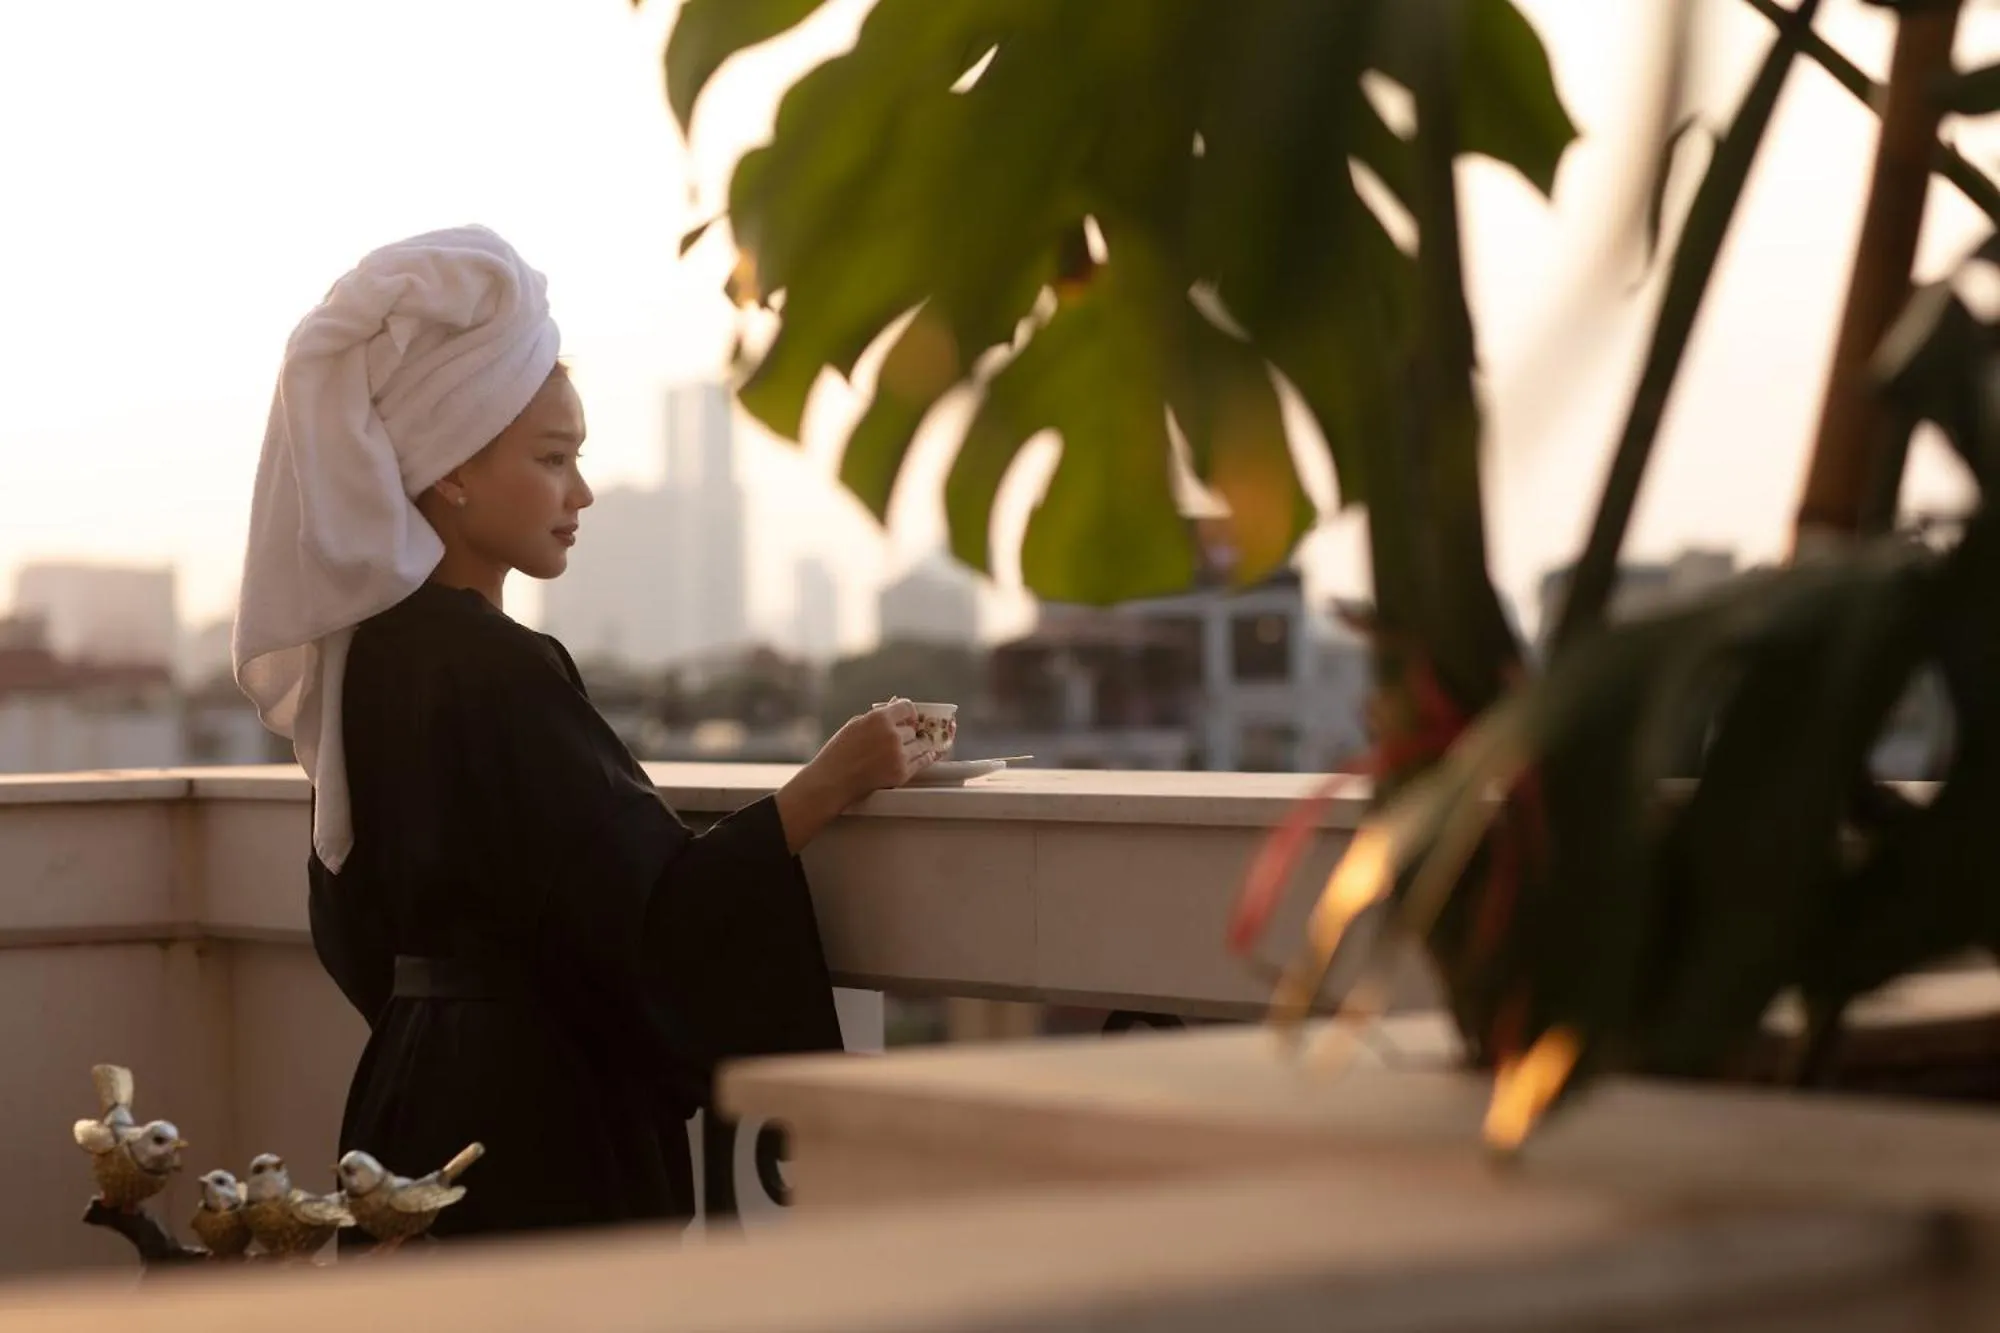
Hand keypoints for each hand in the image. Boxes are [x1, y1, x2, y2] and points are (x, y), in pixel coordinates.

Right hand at [774, 699, 936, 851]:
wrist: (832, 780)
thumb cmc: (838, 752)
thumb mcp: (855, 724)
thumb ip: (878, 715)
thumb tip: (895, 703)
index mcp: (879, 718)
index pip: (907, 707)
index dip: (909, 713)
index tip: (910, 718)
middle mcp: (892, 735)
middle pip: (913, 729)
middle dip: (908, 733)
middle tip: (900, 739)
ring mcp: (899, 755)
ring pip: (921, 745)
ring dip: (916, 746)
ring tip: (911, 748)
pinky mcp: (902, 773)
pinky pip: (922, 762)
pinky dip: (925, 758)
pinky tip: (927, 756)